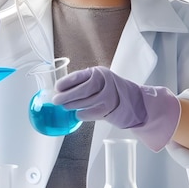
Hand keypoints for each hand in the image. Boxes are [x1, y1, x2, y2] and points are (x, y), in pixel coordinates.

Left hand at [52, 66, 180, 151]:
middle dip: (66, 96)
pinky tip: (78, 113)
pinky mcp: (109, 110)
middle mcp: (105, 83)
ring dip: (72, 106)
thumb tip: (60, 90)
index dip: (66, 83)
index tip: (57, 87)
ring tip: (65, 106)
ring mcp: (108, 97)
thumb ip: (83, 82)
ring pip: (85, 103)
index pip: (80, 76)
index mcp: (99, 73)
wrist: (132, 101)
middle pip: (82, 90)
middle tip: (56, 100)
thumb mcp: (99, 80)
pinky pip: (90, 113)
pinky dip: (81, 114)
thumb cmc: (110, 89)